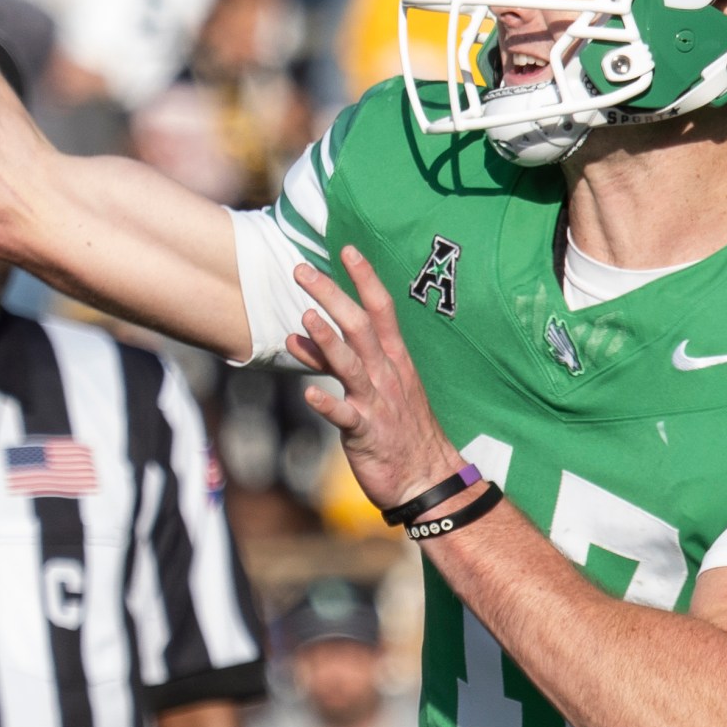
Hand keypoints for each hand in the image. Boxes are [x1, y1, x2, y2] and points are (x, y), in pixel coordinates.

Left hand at [288, 246, 463, 510]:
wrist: (427, 478)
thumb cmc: (397, 428)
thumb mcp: (372, 386)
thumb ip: (334, 358)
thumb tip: (299, 333)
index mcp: (393, 359)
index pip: (381, 309)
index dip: (364, 278)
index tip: (346, 249)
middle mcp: (386, 374)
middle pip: (359, 327)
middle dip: (332, 296)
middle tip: (301, 271)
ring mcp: (377, 403)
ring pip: (352, 365)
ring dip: (329, 341)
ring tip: (306, 318)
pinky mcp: (366, 433)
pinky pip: (345, 416)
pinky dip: (328, 404)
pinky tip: (308, 394)